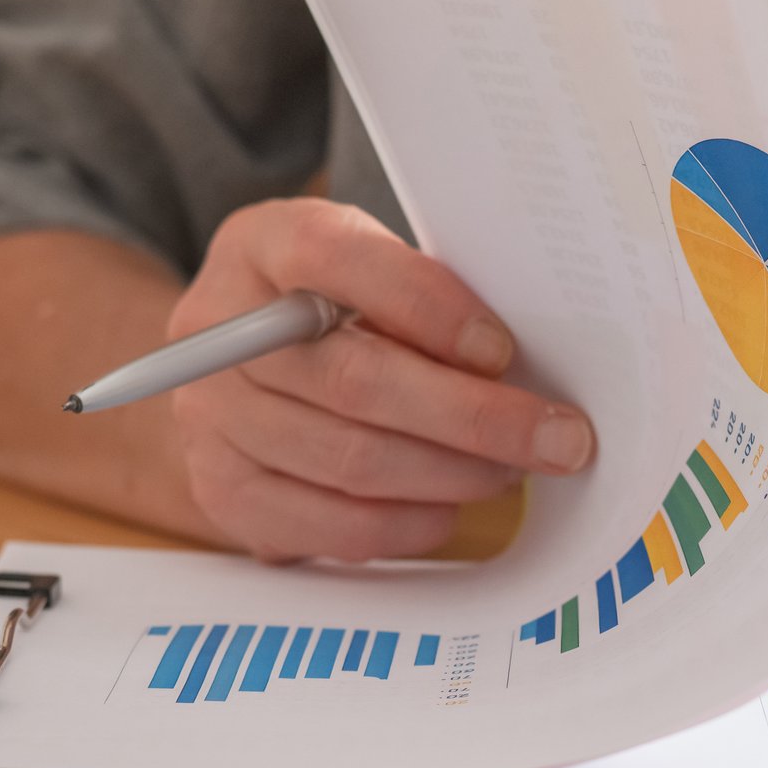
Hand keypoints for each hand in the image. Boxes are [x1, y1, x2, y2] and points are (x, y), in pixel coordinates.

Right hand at [164, 198, 594, 562]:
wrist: (234, 366)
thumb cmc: (332, 308)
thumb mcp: (369, 267)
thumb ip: (424, 295)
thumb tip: (520, 365)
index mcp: (263, 243)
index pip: (337, 259)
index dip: (427, 306)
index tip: (502, 351)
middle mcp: (218, 328)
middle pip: (355, 381)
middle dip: (475, 417)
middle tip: (557, 437)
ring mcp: (210, 414)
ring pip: (351, 460)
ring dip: (453, 474)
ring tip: (511, 470)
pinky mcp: (221, 489)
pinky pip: (329, 524)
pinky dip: (407, 523)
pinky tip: (449, 507)